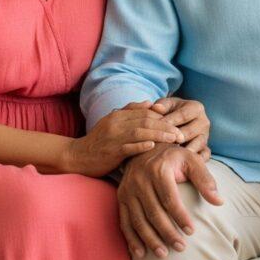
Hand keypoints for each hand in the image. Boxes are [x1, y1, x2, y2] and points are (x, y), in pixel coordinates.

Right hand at [63, 101, 184, 177]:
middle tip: (181, 132)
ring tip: (174, 139)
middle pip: (146, 120)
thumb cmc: (99, 141)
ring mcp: (113, 137)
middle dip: (166, 125)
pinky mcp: (111, 152)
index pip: (145, 111)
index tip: (177, 122)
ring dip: (160, 134)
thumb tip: (151, 103)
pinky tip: (154, 146)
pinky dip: (142, 145)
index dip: (163, 116)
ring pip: (141, 132)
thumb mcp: (112, 122)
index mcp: (118, 114)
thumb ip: (130, 111)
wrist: (77, 156)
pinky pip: (129, 147)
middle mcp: (116, 123)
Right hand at [117, 144, 222, 258]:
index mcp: (158, 169)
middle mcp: (140, 179)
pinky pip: (124, 222)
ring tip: (164, 254)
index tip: (192, 232)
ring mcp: (128, 189)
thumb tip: (219, 202)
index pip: (170, 199)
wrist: (148, 147)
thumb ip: (205, 180)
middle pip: (154, 212)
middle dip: (167, 233)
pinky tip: (141, 253)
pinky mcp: (121, 197)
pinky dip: (132, 239)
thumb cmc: (174, 157)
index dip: (181, 217)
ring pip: (138, 220)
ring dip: (150, 240)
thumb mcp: (192, 160)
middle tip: (181, 248)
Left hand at [152, 96, 211, 158]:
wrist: (181, 121)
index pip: (182, 115)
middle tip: (159, 145)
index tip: (155, 129)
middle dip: (173, 139)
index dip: (168, 122)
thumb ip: (162, 105)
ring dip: (182, 151)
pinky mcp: (206, 149)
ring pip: (196, 145)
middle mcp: (204, 122)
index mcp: (196, 108)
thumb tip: (156, 108)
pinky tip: (180, 163)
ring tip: (168, 156)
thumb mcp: (168, 105)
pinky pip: (203, 156)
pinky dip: (193, 160)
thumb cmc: (172, 111)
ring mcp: (206, 137)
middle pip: (188, 132)